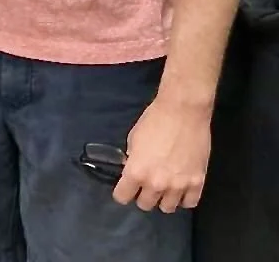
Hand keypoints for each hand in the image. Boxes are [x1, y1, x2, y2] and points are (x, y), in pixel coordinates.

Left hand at [112, 97, 210, 212]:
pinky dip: (183, 198)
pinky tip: (180, 189)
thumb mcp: (133, 138)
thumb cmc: (154, 120)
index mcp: (136, 171)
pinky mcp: (197, 183)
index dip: (122, 192)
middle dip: (142, 195)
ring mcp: (178, 186)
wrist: (183, 112)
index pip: (123, 196)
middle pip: (145, 205)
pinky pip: (189, 203)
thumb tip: (132, 169)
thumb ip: (132, 159)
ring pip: (167, 208)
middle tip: (144, 185)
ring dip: (163, 199)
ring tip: (163, 187)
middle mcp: (156, 183)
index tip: (124, 188)